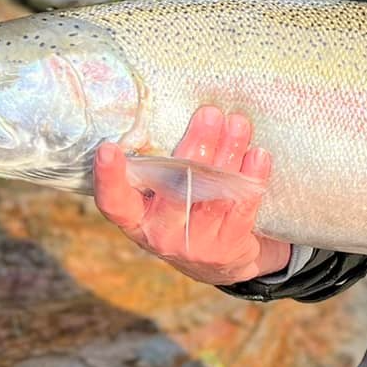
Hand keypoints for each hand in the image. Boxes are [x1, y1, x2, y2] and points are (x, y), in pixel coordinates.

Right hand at [93, 106, 288, 284]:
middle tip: (210, 113)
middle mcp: (161, 234)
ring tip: (238, 123)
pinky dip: (251, 179)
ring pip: (212, 194)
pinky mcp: (228, 246)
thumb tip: (173, 105)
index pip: (115, 202)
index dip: (109, 178)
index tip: (107, 149)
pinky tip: (258, 155)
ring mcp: (195, 244)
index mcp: (137, 218)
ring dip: (228, 154)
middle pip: (175, 189)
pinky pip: (242, 209)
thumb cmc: (185, 211)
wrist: (222, 260)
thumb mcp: (162, 196)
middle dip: (195, 146)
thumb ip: (162, 166)